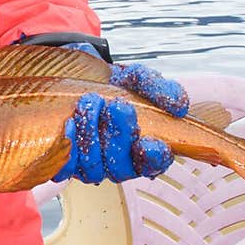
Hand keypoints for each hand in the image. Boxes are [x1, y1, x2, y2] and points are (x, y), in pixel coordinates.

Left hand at [56, 49, 188, 183]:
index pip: (154, 163)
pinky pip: (66, 166)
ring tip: (89, 103)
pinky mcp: (69, 162)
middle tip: (116, 105)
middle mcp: (120, 162)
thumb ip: (161, 90)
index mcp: (144, 148)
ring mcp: (94, 164)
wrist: (81, 78)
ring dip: (92, 134)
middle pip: (122, 166)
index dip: (152, 157)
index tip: (148, 142)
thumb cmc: (116, 85)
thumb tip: (179, 105)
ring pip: (94, 166)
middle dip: (119, 136)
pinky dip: (68, 145)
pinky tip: (70, 123)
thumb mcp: (140, 79)